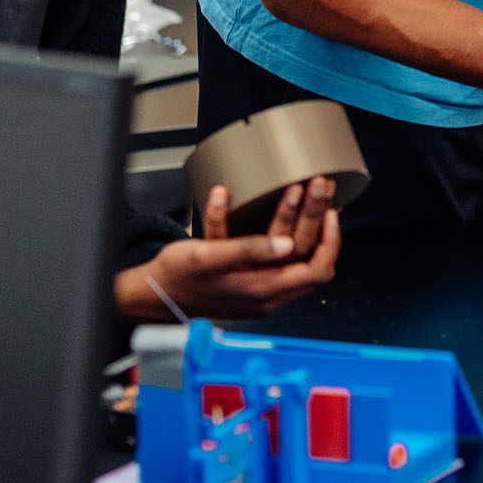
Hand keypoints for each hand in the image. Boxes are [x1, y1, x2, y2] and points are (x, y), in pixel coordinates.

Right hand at [114, 179, 342, 321]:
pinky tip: (277, 205)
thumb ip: (247, 250)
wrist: (152, 294)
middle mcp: (267, 293)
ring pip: (297, 256)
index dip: (330, 241)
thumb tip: (286, 245)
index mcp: (262, 290)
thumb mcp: (208, 257)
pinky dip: (284, 231)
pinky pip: (278, 256)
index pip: (317, 270)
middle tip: (320, 189)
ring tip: (306, 192)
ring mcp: (260, 289)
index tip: (330, 212)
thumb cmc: (176, 276)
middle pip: (310, 258)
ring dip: (304, 222)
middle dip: (318, 219)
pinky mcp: (250, 281)